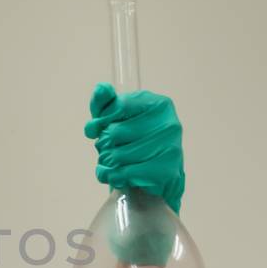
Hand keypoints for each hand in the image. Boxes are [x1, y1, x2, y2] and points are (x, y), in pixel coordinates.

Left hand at [84, 83, 184, 214]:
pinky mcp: (166, 171)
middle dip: (103, 145)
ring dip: (106, 162)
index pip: (118, 106)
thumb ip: (105, 103)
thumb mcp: (116, 119)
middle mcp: (168, 123)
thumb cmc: (134, 143)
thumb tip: (101, 88)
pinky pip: (126, 174)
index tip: (96, 130)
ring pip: (118, 155)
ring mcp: (170, 148)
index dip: (100, 121)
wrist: (157, 178)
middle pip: (115, 133)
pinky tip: (115, 176)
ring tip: (111, 163)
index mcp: (158, 104)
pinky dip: (113, 177)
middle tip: (107, 150)